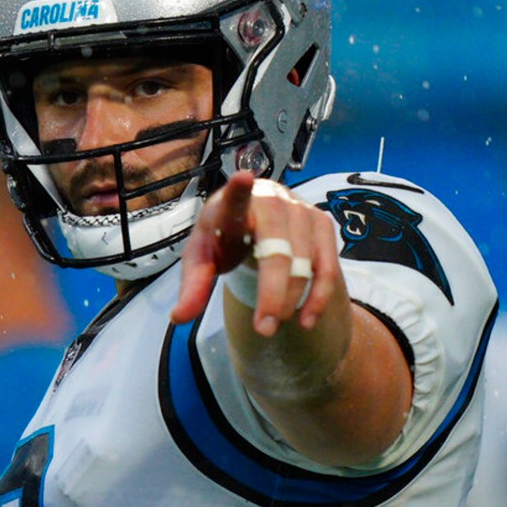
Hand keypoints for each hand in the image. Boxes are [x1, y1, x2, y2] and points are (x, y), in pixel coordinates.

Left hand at [171, 171, 343, 335]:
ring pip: (304, 262)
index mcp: (231, 207)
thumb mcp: (201, 261)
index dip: (239, 191)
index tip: (242, 178)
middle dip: (273, 293)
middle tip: (264, 329)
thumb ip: (192, 287)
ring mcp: (300, 209)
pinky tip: (306, 319)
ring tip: (274, 326)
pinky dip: (319, 296)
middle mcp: (269, 201)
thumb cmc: (222, 239)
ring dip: (292, 299)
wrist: (251, 219)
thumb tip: (179, 318)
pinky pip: (328, 265)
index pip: (234, 199)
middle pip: (277, 250)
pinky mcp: (321, 223)